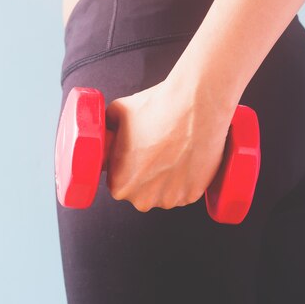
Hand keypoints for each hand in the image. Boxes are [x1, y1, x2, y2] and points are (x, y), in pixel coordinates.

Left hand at [104, 75, 234, 211]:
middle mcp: (144, 200)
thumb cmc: (160, 108)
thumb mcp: (117, 111)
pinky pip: (184, 189)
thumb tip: (107, 133)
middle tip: (154, 148)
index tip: (135, 151)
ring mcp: (171, 199)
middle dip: (145, 174)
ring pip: (162, 191)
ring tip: (172, 150)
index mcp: (121, 185)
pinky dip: (184, 177)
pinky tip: (185, 155)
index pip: (116, 182)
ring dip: (165, 176)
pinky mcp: (194, 194)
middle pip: (140, 190)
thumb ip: (106, 129)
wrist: (198, 103)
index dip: (125, 164)